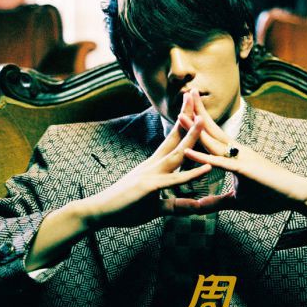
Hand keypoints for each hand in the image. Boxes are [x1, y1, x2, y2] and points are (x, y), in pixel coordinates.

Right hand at [74, 92, 214, 227]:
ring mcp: (151, 174)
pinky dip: (191, 174)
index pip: (172, 139)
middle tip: (195, 95)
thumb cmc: (126, 207)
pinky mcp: (150, 187)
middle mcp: (154, 164)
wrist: (99, 211)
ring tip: (204, 120)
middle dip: (186, 116)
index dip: (183, 122)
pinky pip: (174, 180)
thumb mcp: (157, 207)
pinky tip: (206, 168)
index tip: (192, 106)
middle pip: (175, 137)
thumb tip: (193, 205)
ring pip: (177, 153)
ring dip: (191, 137)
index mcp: (155, 165)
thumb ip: (176, 204)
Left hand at [180, 90, 306, 213]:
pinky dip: (202, 156)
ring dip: (195, 129)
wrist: (296, 195)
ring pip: (213, 141)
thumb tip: (200, 206)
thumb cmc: (270, 195)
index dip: (199, 120)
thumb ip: (217, 202)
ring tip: (178, 115)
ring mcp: (241, 158)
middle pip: (212, 129)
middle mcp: (237, 151)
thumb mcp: (237, 201)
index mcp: (235, 154)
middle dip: (196, 112)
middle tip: (184, 93)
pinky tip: (188, 151)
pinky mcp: (244, 170)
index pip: (213, 134)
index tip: (185, 107)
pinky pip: (219, 162)